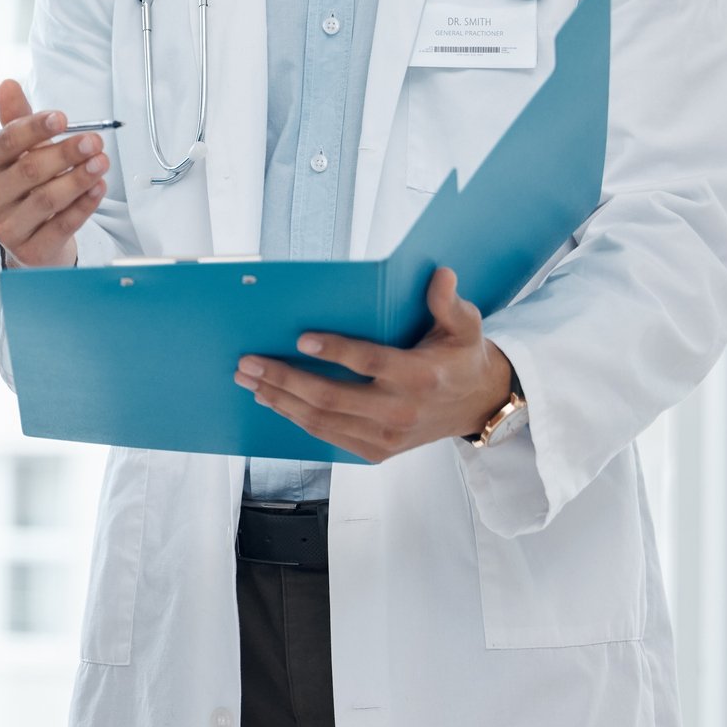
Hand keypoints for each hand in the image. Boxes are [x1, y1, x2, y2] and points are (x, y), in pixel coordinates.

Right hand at [0, 80, 107, 268]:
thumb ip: (17, 118)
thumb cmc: (26, 182)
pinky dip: (83, 206)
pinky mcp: (29, 251)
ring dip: (79, 178)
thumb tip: (7, 84)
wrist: (31, 233)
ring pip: (46, 200)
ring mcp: (5, 228)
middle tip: (95, 141)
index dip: (34, 128)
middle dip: (66, 153)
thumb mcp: (21, 149)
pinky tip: (98, 188)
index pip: (6, 142)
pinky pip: (61, 226)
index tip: (63, 118)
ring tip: (102, 162)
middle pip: (29, 170)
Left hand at [233, 267, 514, 461]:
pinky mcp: (377, 451)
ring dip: (280, 400)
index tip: (301, 339)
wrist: (478, 404)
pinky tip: (273, 400)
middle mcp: (401, 411)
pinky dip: (296, 418)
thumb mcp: (465, 326)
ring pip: (323, 421)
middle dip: (284, 379)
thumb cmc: (462, 357)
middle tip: (248, 362)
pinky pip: (328, 436)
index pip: (370, 364)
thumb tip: (440, 275)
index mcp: (420, 376)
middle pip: (332, 398)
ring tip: (249, 380)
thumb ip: (448, 303)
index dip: (335, 351)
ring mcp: (387, 436)